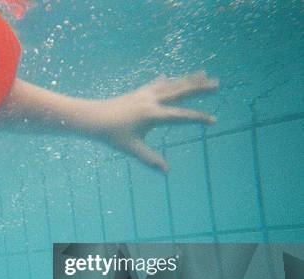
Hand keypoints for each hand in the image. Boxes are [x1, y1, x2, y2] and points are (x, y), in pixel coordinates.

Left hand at [91, 72, 218, 172]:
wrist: (92, 118)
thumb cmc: (111, 135)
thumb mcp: (132, 149)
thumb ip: (150, 159)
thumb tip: (166, 172)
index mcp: (152, 115)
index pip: (181, 117)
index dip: (198, 119)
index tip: (213, 121)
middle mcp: (151, 101)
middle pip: (180, 92)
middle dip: (200, 88)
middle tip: (217, 84)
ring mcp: (144, 94)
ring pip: (171, 85)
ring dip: (188, 80)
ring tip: (204, 73)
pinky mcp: (137, 93)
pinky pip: (155, 85)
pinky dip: (164, 82)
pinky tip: (167, 77)